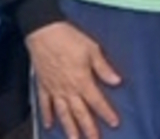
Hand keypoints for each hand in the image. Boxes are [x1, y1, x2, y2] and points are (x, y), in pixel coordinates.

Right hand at [26, 22, 121, 138]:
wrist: (43, 31)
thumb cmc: (70, 38)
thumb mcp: (92, 49)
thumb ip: (103, 68)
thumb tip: (117, 82)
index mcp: (82, 80)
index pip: (97, 101)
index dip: (106, 113)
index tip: (115, 123)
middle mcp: (68, 89)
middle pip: (80, 112)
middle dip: (88, 129)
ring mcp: (54, 89)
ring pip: (62, 113)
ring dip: (69, 128)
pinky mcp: (42, 85)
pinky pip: (45, 104)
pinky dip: (46, 115)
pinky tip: (49, 125)